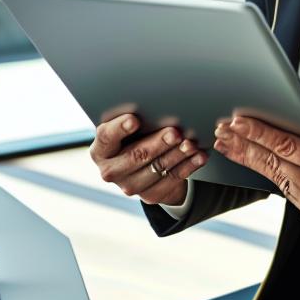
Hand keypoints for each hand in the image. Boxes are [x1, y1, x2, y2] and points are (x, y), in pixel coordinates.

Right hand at [89, 113, 208, 206]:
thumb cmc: (134, 137)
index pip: (106, 137)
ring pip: (156, 168)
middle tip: (174, 132)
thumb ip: (134, 120)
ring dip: (177, 155)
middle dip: (157, 143)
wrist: (143, 166)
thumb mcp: (128, 129)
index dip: (120, 128)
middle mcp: (111, 170)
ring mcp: (129, 185)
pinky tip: (199, 156)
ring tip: (191, 143)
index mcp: (100, 150)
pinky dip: (188, 166)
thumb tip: (156, 104)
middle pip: (135, 155)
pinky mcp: (150, 195)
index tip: (134, 119)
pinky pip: (172, 179)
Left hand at [213, 115, 299, 225]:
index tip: (239, 122)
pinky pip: (284, 188)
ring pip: (273, 176)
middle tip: (222, 133)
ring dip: (249, 159)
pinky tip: (252, 161)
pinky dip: (268, 173)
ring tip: (228, 145)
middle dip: (244, 146)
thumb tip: (286, 132)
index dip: (259, 133)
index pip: (287, 146)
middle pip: (273, 162)